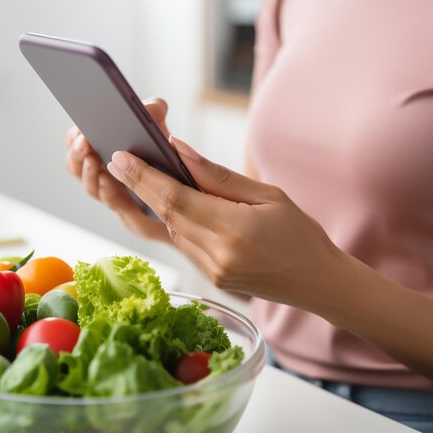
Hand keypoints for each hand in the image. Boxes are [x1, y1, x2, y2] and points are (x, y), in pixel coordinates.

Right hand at [64, 98, 171, 242]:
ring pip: (91, 187)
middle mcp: (101, 172)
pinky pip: (114, 203)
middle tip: (84, 143)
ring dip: (90, 174)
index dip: (74, 137)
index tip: (79, 129)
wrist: (186, 191)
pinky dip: (108, 191)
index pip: (76, 142)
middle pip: (76, 166)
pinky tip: (109, 181)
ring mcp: (113, 193)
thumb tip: (151, 106)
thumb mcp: (159, 127)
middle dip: (78, 154)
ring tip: (94, 160)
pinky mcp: (130, 212)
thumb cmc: (164, 154)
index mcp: (102, 149)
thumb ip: (154, 111)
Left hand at [105, 138, 344, 310]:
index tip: (121, 157)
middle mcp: (216, 255)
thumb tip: (179, 151)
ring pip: (170, 229)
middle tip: (114, 161)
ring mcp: (211, 271)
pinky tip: (163, 202)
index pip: (176, 198)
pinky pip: (181, 243)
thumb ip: (218, 176)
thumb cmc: (300, 234)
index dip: (144, 177)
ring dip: (150, 203)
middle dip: (137, 186)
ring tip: (132, 175)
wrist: (318, 281)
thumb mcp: (267, 195)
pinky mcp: (211, 278)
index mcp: (233, 230)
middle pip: (165, 214)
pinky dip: (170, 220)